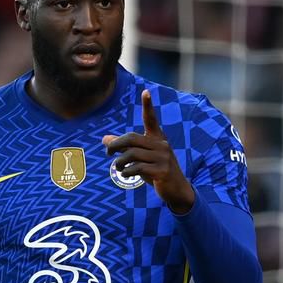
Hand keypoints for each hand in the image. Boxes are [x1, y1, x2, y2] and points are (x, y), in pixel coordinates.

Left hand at [102, 89, 194, 213]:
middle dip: (116, 145)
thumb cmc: (156, 171)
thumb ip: (125, 148)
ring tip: (117, 168)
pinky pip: (138, 168)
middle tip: (108, 152)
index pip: (151, 120)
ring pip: (132, 154)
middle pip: (132, 138)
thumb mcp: (142, 158)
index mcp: (158, 139)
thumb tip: (104, 139)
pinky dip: (127, 171)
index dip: (148, 106)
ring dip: (120, 162)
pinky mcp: (162, 171)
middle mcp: (161, 146)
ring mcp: (163, 158)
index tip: (146, 91)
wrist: (177, 190)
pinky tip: (125, 175)